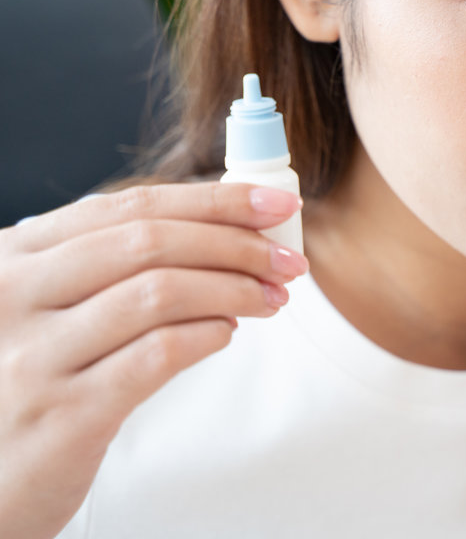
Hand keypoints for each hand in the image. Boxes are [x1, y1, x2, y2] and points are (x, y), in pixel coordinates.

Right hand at [0, 183, 305, 538]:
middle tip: (288, 260)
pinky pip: (157, 355)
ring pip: (159, 293)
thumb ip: (108, 269)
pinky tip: (227, 334)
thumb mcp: (45, 311)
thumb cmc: (26, 385)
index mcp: (13, 258)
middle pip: (149, 242)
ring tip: (271, 298)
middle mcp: (13, 296)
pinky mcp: (64, 413)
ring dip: (233, 289)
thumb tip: (224, 233)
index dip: (212, 200)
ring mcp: (33, 356)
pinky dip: (207, 335)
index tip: (277, 204)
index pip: (128, 207)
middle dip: (236, 245)